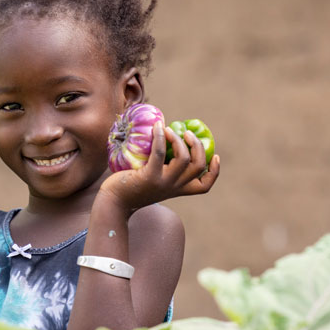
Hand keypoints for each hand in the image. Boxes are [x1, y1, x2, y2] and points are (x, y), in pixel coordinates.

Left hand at [99, 122, 219, 211]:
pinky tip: (157, 127)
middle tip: (187, 134)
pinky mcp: (150, 177)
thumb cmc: (131, 188)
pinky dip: (161, 136)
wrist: (114, 202)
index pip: (204, 186)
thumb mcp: (153, 181)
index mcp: (178, 190)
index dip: (214, 171)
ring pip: (184, 158)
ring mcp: (163, 183)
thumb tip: (168, 139)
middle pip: (199, 166)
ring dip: (179, 139)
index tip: (214, 156)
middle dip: (198, 146)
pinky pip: (161, 152)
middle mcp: (174, 188)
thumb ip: (163, 169)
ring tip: (170, 130)